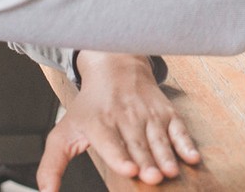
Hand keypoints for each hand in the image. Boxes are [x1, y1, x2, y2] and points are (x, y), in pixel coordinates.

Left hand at [36, 51, 198, 188]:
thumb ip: (52, 164)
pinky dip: (186, 142)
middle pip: (137, 143)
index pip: (110, 141)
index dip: (120, 155)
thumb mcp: (65, 131)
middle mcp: (124, 117)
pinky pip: (178, 128)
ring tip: (171, 172)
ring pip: (158, 137)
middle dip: (147, 161)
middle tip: (153, 178)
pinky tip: (192, 157)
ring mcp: (147, 114)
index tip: (129, 169)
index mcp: (99, 123)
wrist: (116, 67)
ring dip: (166, 155)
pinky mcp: (165, 112)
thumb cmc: (89, 106)